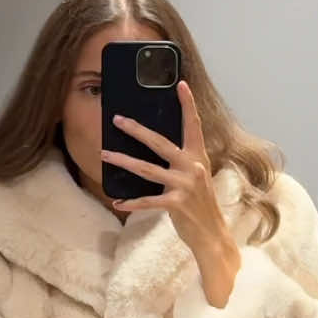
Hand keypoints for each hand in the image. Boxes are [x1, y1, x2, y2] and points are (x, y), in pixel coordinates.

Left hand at [101, 79, 241, 304]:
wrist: (212, 234)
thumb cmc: (201, 204)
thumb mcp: (197, 176)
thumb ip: (183, 161)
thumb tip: (159, 147)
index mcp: (198, 156)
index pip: (193, 125)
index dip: (187, 104)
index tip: (180, 84)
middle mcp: (192, 167)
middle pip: (160, 142)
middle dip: (136, 130)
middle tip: (118, 119)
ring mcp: (184, 185)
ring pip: (146, 169)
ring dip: (122, 161)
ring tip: (104, 153)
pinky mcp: (176, 204)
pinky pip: (148, 201)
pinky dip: (132, 202)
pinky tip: (118, 201)